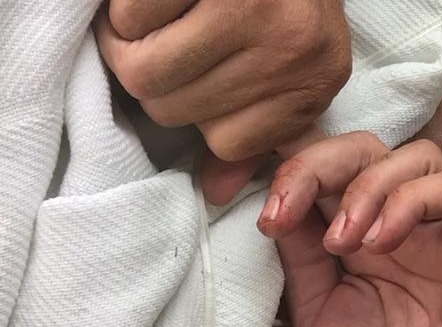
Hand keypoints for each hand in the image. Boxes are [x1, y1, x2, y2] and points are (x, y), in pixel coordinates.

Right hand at [96, 0, 351, 203]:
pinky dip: (124, 6)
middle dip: (154, 75)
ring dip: (127, 42)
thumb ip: (258, 123)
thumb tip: (217, 191)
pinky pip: (131, 18)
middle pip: (179, 111)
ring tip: (148, 17)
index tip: (196, 75)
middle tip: (159, 39)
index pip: (228, 143)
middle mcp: (294, 54)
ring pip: (147, 73)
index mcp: (316, 83)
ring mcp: (255, 13)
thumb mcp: (291, 61)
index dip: (198, 111)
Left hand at [258, 134, 441, 326]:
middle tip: (283, 210)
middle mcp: (408, 229)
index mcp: (364, 240)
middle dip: (315, 164)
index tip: (227, 186)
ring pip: (415, 157)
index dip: (281, 160)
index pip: (329, 167)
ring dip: (363, 187)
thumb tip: (273, 196)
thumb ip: (300, 254)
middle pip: (367, 148)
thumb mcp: (315, 314)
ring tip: (341, 243)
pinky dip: (411, 201)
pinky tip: (380, 243)